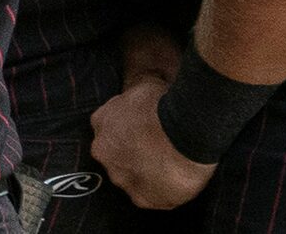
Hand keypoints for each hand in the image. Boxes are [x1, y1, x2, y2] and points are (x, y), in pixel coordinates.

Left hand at [89, 78, 215, 210]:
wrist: (184, 132)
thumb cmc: (165, 104)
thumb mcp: (143, 87)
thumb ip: (135, 96)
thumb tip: (145, 89)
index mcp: (101, 122)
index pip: (109, 129)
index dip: (128, 131)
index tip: (144, 131)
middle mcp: (103, 152)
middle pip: (116, 156)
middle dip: (132, 154)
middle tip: (158, 150)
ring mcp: (120, 177)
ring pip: (131, 178)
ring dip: (146, 174)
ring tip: (170, 166)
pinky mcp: (142, 198)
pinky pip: (150, 198)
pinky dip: (162, 193)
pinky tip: (175, 183)